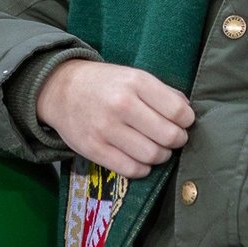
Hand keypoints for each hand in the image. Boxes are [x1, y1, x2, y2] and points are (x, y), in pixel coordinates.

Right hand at [36, 58, 194, 177]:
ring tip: (157, 148)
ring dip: (161, 156)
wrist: (60, 89)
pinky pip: (131, 169)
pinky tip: (140, 159)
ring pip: (152, 155)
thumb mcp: (134, 76)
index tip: (182, 122)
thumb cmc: (104, 84)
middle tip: (173, 138)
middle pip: (168, 136)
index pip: (178, 111)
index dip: (187, 121)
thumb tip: (187, 112)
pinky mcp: (94, 149)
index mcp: (136, 82)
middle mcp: (121, 104)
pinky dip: (143, 168)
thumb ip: (163, 92)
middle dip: (177, 140)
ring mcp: (106, 128)